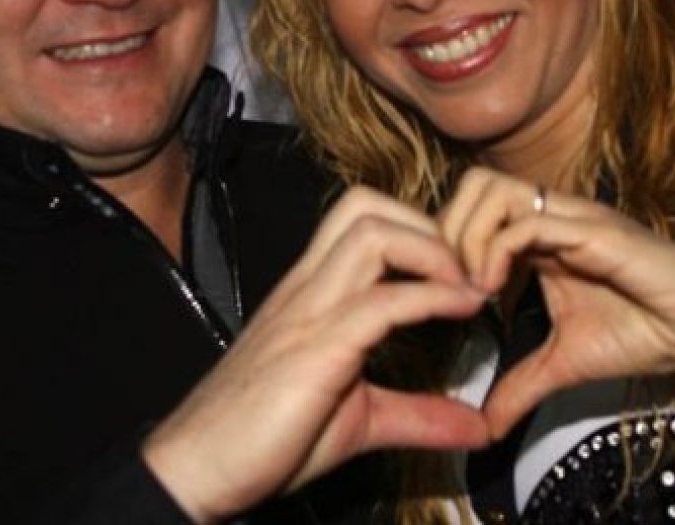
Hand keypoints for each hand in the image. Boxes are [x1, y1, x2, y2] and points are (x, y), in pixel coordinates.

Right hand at [143, 186, 490, 522]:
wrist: (197, 468)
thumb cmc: (261, 439)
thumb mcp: (358, 422)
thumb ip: (418, 415)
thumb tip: (477, 426)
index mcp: (311, 293)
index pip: (362, 220)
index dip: (420, 233)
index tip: (463, 276)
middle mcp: (307, 288)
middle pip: (366, 206)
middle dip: (427, 226)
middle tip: (464, 273)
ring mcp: (308, 313)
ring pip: (372, 233)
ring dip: (432, 251)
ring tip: (464, 288)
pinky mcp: (315, 349)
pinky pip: (381, 301)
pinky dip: (431, 297)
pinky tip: (459, 313)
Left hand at [439, 168, 674, 437]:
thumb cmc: (650, 331)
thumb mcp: (567, 362)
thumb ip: (523, 384)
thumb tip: (486, 424)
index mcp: (540, 236)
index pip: (471, 208)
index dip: (444, 243)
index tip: (440, 293)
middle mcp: (552, 215)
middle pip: (474, 183)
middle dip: (446, 229)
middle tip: (448, 283)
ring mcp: (572, 218)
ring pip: (493, 189)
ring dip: (466, 236)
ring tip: (471, 287)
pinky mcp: (595, 232)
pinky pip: (529, 222)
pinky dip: (496, 251)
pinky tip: (493, 291)